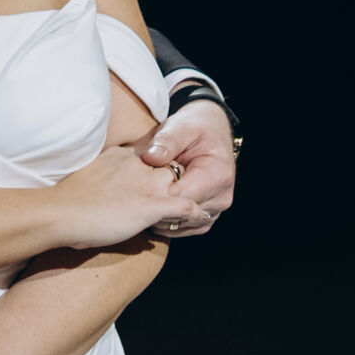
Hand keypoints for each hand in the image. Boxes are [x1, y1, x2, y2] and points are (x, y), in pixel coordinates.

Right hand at [55, 136, 221, 247]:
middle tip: (193, 189)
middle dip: (182, 176)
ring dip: (193, 194)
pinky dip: (195, 213)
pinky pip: (184, 207)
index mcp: (123, 156)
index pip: (154, 152)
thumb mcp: (91, 174)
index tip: (170, 171)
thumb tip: (108, 184)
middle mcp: (138, 165)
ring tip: (203, 205)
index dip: (164, 162)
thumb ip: (106, 173)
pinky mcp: (149, 205)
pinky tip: (200, 217)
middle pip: (171, 164)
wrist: (59, 212)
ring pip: (182, 183)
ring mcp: (146, 184)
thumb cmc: (68, 199)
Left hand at [140, 99, 237, 233]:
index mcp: (217, 174)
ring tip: (141, 204)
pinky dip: (170, 222)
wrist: (211, 130)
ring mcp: (216, 208)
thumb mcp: (181, 126)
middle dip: (157, 208)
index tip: (135, 188)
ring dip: (162, 218)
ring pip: (184, 225)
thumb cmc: (196, 126)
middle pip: (182, 215)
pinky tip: (153, 211)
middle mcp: (221, 196)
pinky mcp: (209, 214)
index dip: (157, 195)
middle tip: (132, 199)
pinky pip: (188, 228)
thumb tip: (151, 157)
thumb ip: (167, 141)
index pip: (181, 198)